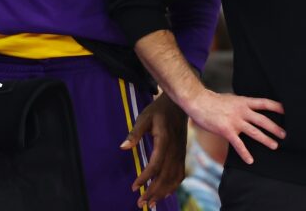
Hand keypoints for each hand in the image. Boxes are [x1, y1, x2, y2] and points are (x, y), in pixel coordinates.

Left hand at [119, 93, 186, 208]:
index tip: (134, 187)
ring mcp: (180, 153)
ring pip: (174, 178)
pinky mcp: (182, 155)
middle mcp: (175, 150)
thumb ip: (134, 133)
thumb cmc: (159, 110)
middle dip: (153, 192)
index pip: (155, 164)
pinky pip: (180, 175)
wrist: (179, 105)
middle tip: (140, 203)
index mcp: (164, 140)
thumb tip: (123, 147)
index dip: (145, 178)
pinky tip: (165, 194)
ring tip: (151, 203)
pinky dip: (173, 186)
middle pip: (165, 176)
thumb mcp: (144, 117)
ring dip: (163, 193)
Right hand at [184, 89, 284, 164]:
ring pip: (254, 131)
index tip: (287, 110)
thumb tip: (249, 108)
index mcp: (243, 102)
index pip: (264, 103)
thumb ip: (241, 105)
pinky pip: (238, 144)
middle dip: (275, 128)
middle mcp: (242, 111)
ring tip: (275, 146)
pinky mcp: (227, 130)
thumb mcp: (231, 99)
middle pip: (263, 120)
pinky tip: (250, 160)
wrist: (199, 102)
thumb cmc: (213, 101)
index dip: (276, 106)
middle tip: (285, 134)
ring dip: (266, 139)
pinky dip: (245, 153)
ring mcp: (235, 121)